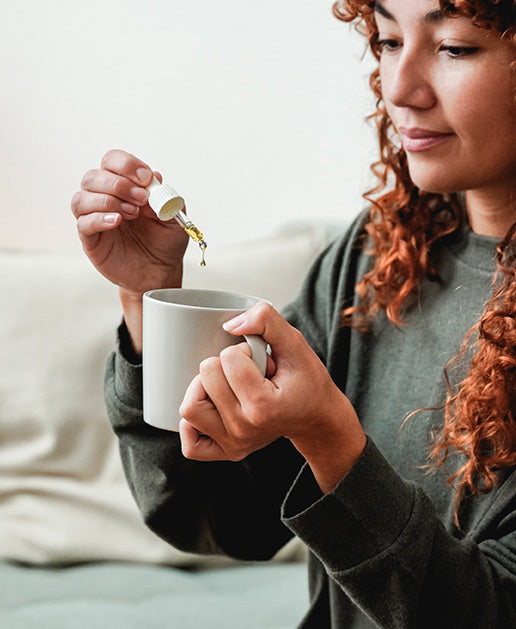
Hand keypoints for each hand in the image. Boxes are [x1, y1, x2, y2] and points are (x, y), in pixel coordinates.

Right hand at [71, 149, 188, 350]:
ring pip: (81, 198)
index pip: (112, 161)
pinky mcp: (91, 240)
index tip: (146, 179)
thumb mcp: (174, 217)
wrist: (161, 272)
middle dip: (118, 184)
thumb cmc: (165, 242)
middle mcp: (105, 198)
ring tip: (132, 213)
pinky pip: (83, 223)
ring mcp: (95, 218)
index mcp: (125, 187)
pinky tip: (117, 221)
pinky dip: (98, 218)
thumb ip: (166, 196)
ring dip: (108, 200)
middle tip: (141, 199)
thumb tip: (154, 177)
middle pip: (93, 176)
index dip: (126, 165)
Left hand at [179, 303, 366, 492]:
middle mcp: (245, 429)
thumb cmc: (306, 381)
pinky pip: (190, 442)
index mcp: (263, 406)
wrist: (316, 417)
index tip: (263, 362)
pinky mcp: (226, 452)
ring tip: (229, 388)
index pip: (228, 359)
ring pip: (190, 408)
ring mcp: (234, 444)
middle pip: (206, 377)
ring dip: (203, 388)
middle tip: (249, 374)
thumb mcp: (295, 342)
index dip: (244, 351)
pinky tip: (212, 408)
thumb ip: (266, 321)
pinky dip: (192, 424)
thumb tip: (230, 324)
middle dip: (225, 365)